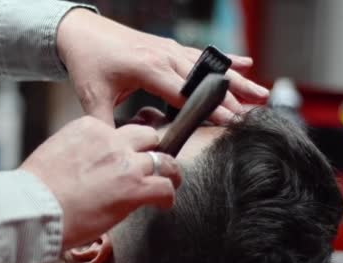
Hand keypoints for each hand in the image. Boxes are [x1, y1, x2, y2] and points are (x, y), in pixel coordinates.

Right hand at [20, 117, 180, 249]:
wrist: (33, 208)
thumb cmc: (36, 189)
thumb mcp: (55, 153)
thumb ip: (79, 151)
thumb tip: (87, 166)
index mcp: (90, 128)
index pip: (119, 130)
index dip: (125, 146)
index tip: (124, 159)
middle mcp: (111, 140)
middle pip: (147, 137)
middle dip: (151, 151)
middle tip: (152, 165)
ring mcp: (125, 163)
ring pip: (164, 160)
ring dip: (168, 173)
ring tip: (169, 182)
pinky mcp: (135, 188)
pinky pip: (165, 187)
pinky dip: (167, 197)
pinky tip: (162, 204)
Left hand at [57, 9, 268, 124]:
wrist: (81, 31)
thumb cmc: (86, 63)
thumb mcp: (92, 97)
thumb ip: (104, 126)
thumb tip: (115, 151)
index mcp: (147, 68)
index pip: (184, 93)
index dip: (208, 108)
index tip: (230, 122)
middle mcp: (163, 56)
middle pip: (204, 80)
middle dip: (231, 98)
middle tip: (253, 114)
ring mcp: (168, 48)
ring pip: (208, 67)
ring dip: (235, 80)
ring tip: (261, 93)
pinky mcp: (167, 46)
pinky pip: (200, 54)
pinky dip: (223, 60)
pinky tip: (245, 64)